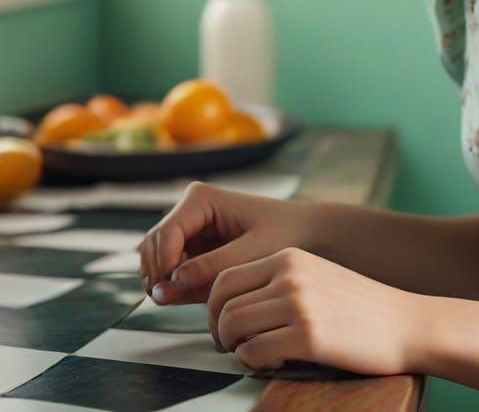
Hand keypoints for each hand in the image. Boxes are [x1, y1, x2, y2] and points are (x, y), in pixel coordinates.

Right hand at [136, 181, 318, 304]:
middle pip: (151, 246)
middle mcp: (190, 211)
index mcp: (202, 199)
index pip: (165, 232)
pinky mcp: (193, 250)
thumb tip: (168, 285)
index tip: (169, 288)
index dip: (162, 262)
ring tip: (184, 298)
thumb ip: (212, 269)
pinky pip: (169, 272)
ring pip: (155, 260)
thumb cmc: (286, 235)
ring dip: (163, 281)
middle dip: (157, 273)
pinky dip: (173, 286)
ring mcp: (189, 231)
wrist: (306, 234)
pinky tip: (192, 295)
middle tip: (172, 299)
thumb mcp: (253, 252)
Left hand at [209, 246, 430, 376]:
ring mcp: (299, 304)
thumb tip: (236, 305)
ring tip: (254, 354)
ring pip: (232, 327)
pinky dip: (252, 363)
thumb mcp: (318, 276)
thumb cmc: (362, 307)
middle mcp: (290, 274)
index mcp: (290, 257)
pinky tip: (271, 363)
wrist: (406, 323)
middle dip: (219, 331)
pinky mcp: (307, 336)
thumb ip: (281, 282)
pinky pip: (252, 352)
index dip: (214, 308)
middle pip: (222, 304)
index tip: (225, 326)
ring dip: (235, 348)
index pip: (225, 278)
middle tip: (233, 346)